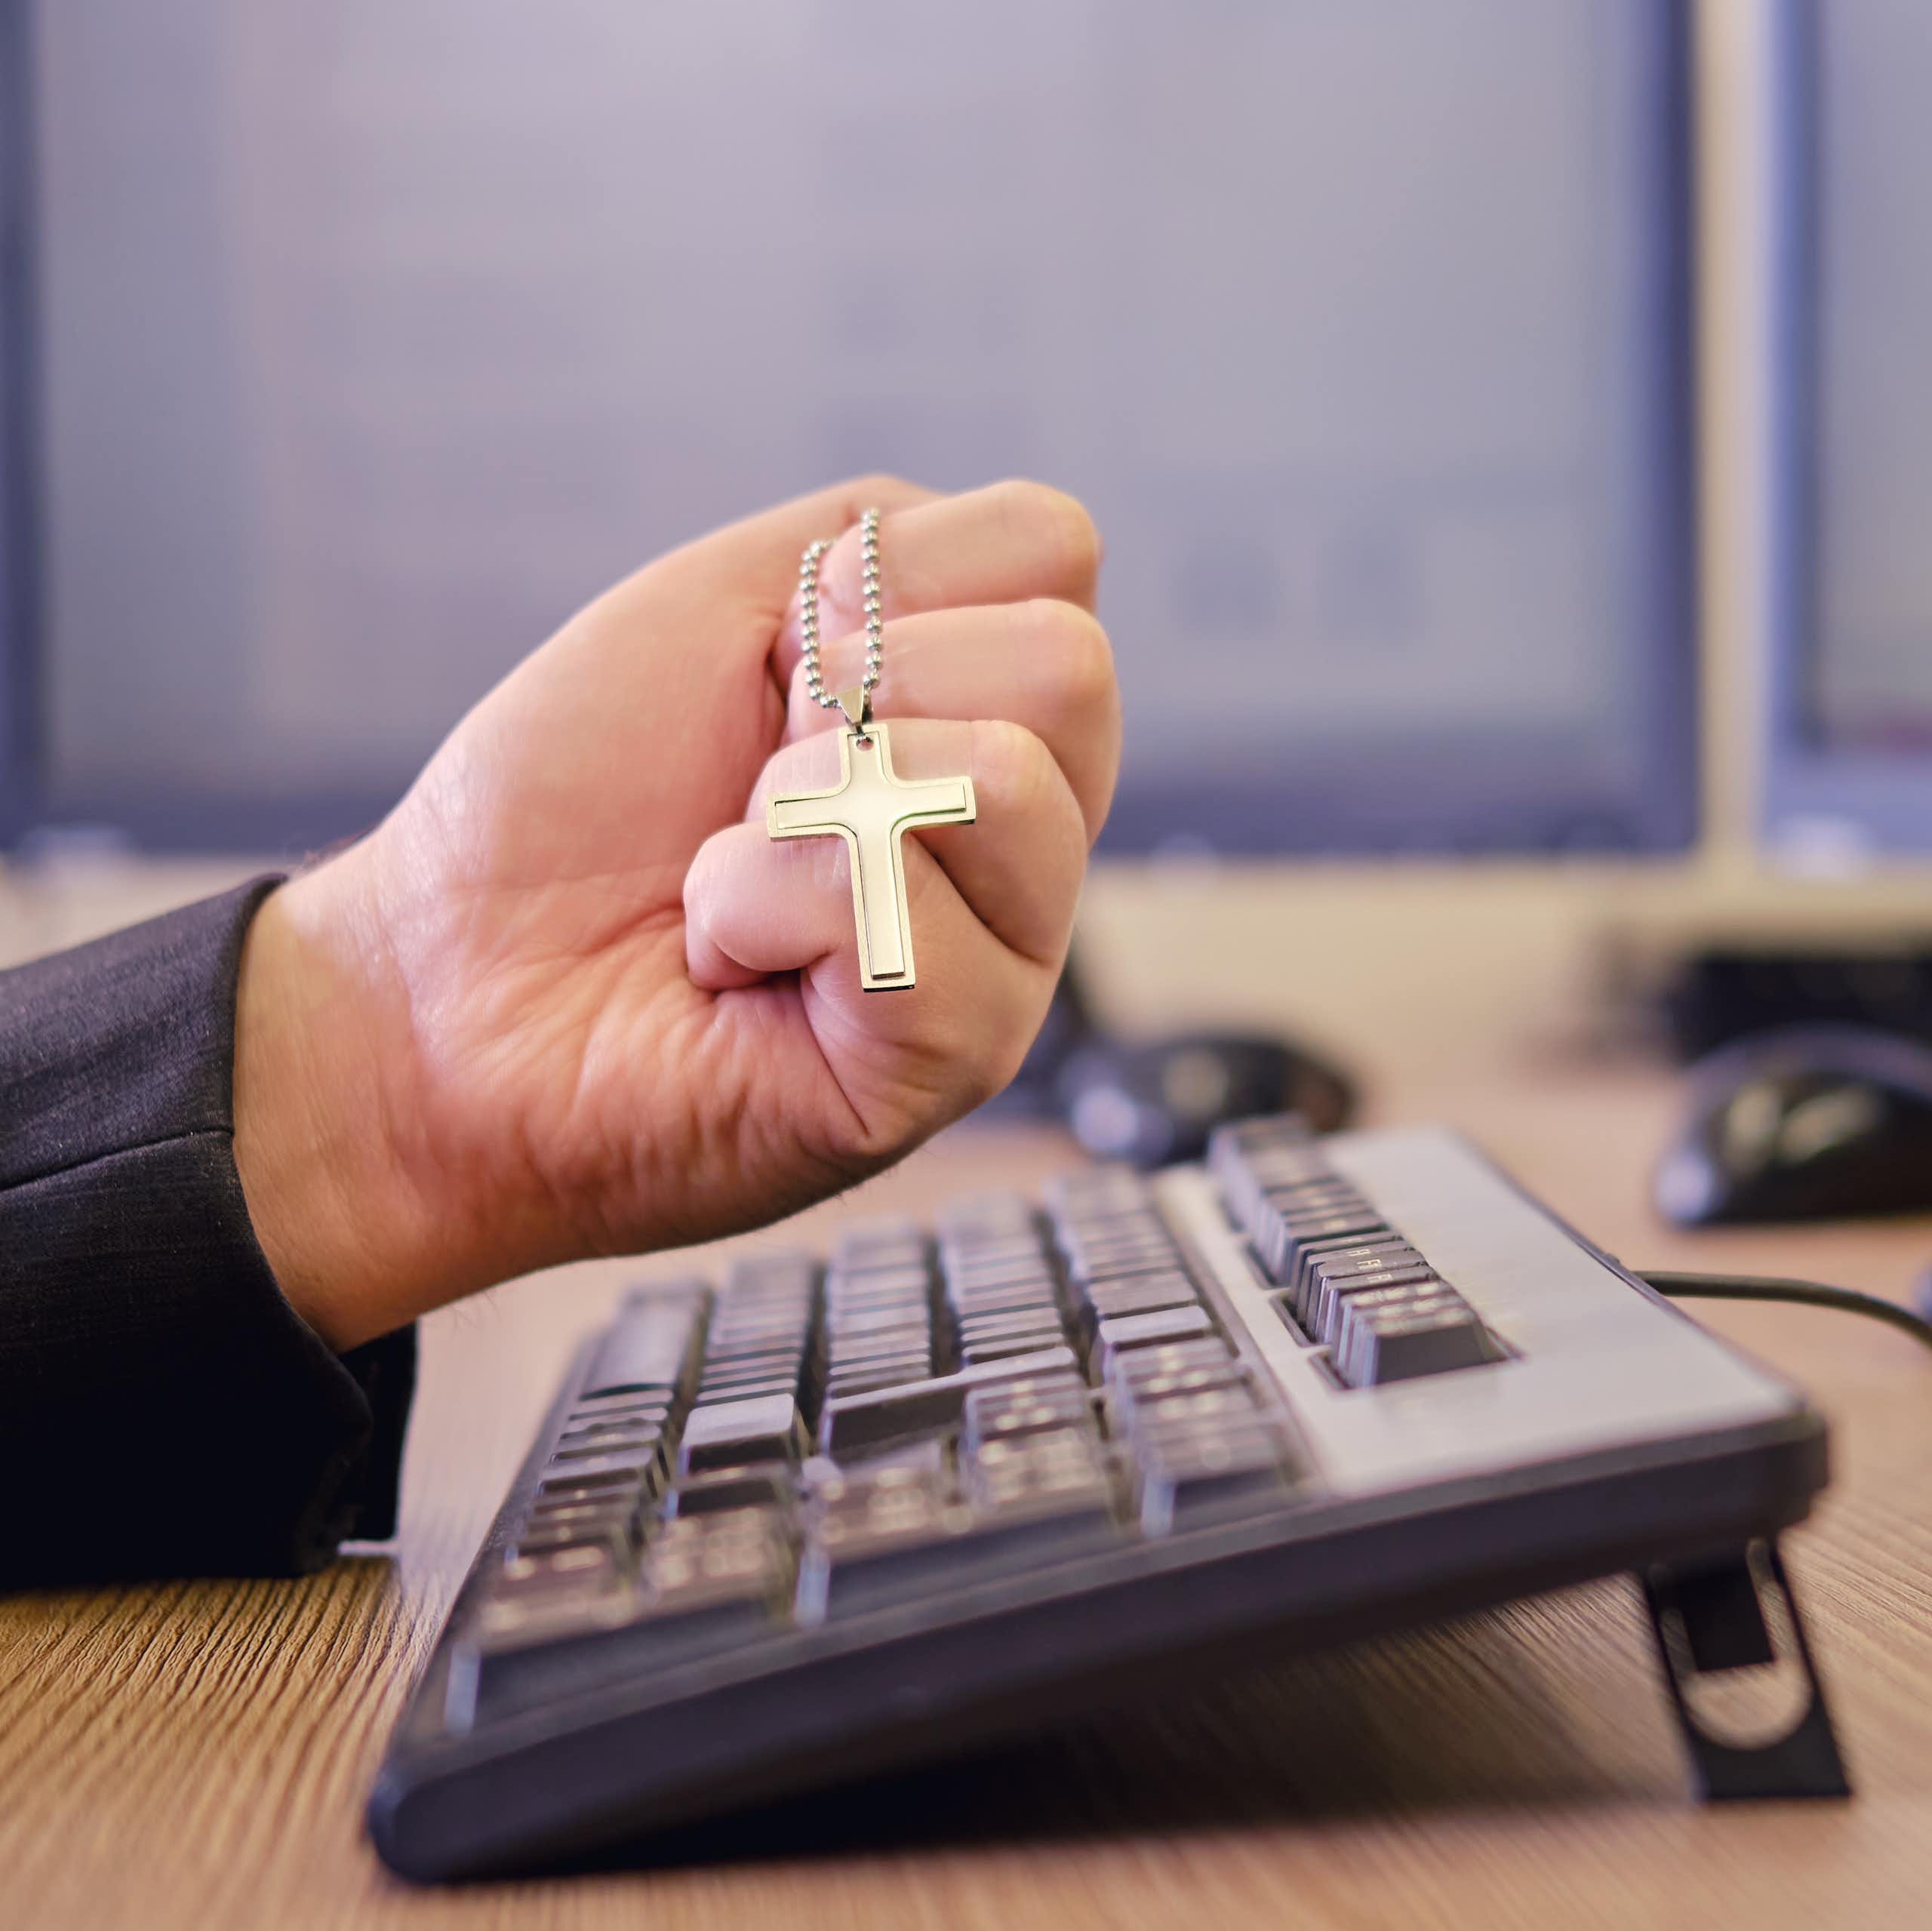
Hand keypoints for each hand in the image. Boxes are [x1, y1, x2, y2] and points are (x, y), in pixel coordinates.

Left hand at [232, 479, 1119, 1349]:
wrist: (447, 980)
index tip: (776, 668)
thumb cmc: (574, 799)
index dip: (885, 580)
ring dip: (808, 804)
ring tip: (733, 876)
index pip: (1055, 550)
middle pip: (1069, 668)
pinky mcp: (953, 1059)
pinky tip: (725, 963)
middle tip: (756, 780)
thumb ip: (891, 549)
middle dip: (862, 688)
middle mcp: (1023, 834)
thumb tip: (1037, 559)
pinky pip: (902, 913)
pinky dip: (759, 905)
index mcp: (983, 709)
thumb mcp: (726, 607)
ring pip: (1014, 783)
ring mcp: (1006, 957)